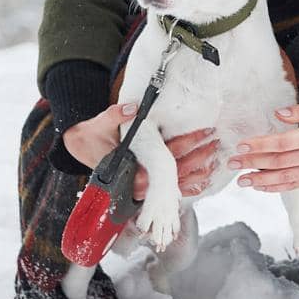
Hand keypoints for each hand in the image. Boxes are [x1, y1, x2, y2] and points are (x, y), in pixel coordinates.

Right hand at [60, 103, 220, 200]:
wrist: (81, 148)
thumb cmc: (92, 136)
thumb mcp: (100, 123)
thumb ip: (116, 115)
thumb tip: (133, 108)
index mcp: (130, 167)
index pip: (166, 155)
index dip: (188, 142)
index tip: (205, 132)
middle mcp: (138, 181)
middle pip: (176, 170)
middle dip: (200, 157)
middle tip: (217, 142)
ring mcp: (142, 186)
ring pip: (175, 183)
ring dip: (197, 172)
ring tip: (216, 160)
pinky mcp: (144, 186)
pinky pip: (169, 190)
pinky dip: (187, 186)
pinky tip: (203, 180)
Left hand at [227, 96, 298, 192]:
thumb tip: (277, 115)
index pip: (282, 143)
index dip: (260, 145)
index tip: (241, 146)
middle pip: (279, 162)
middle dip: (253, 163)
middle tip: (232, 164)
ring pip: (285, 178)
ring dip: (261, 180)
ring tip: (242, 181)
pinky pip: (296, 184)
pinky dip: (278, 188)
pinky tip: (263, 187)